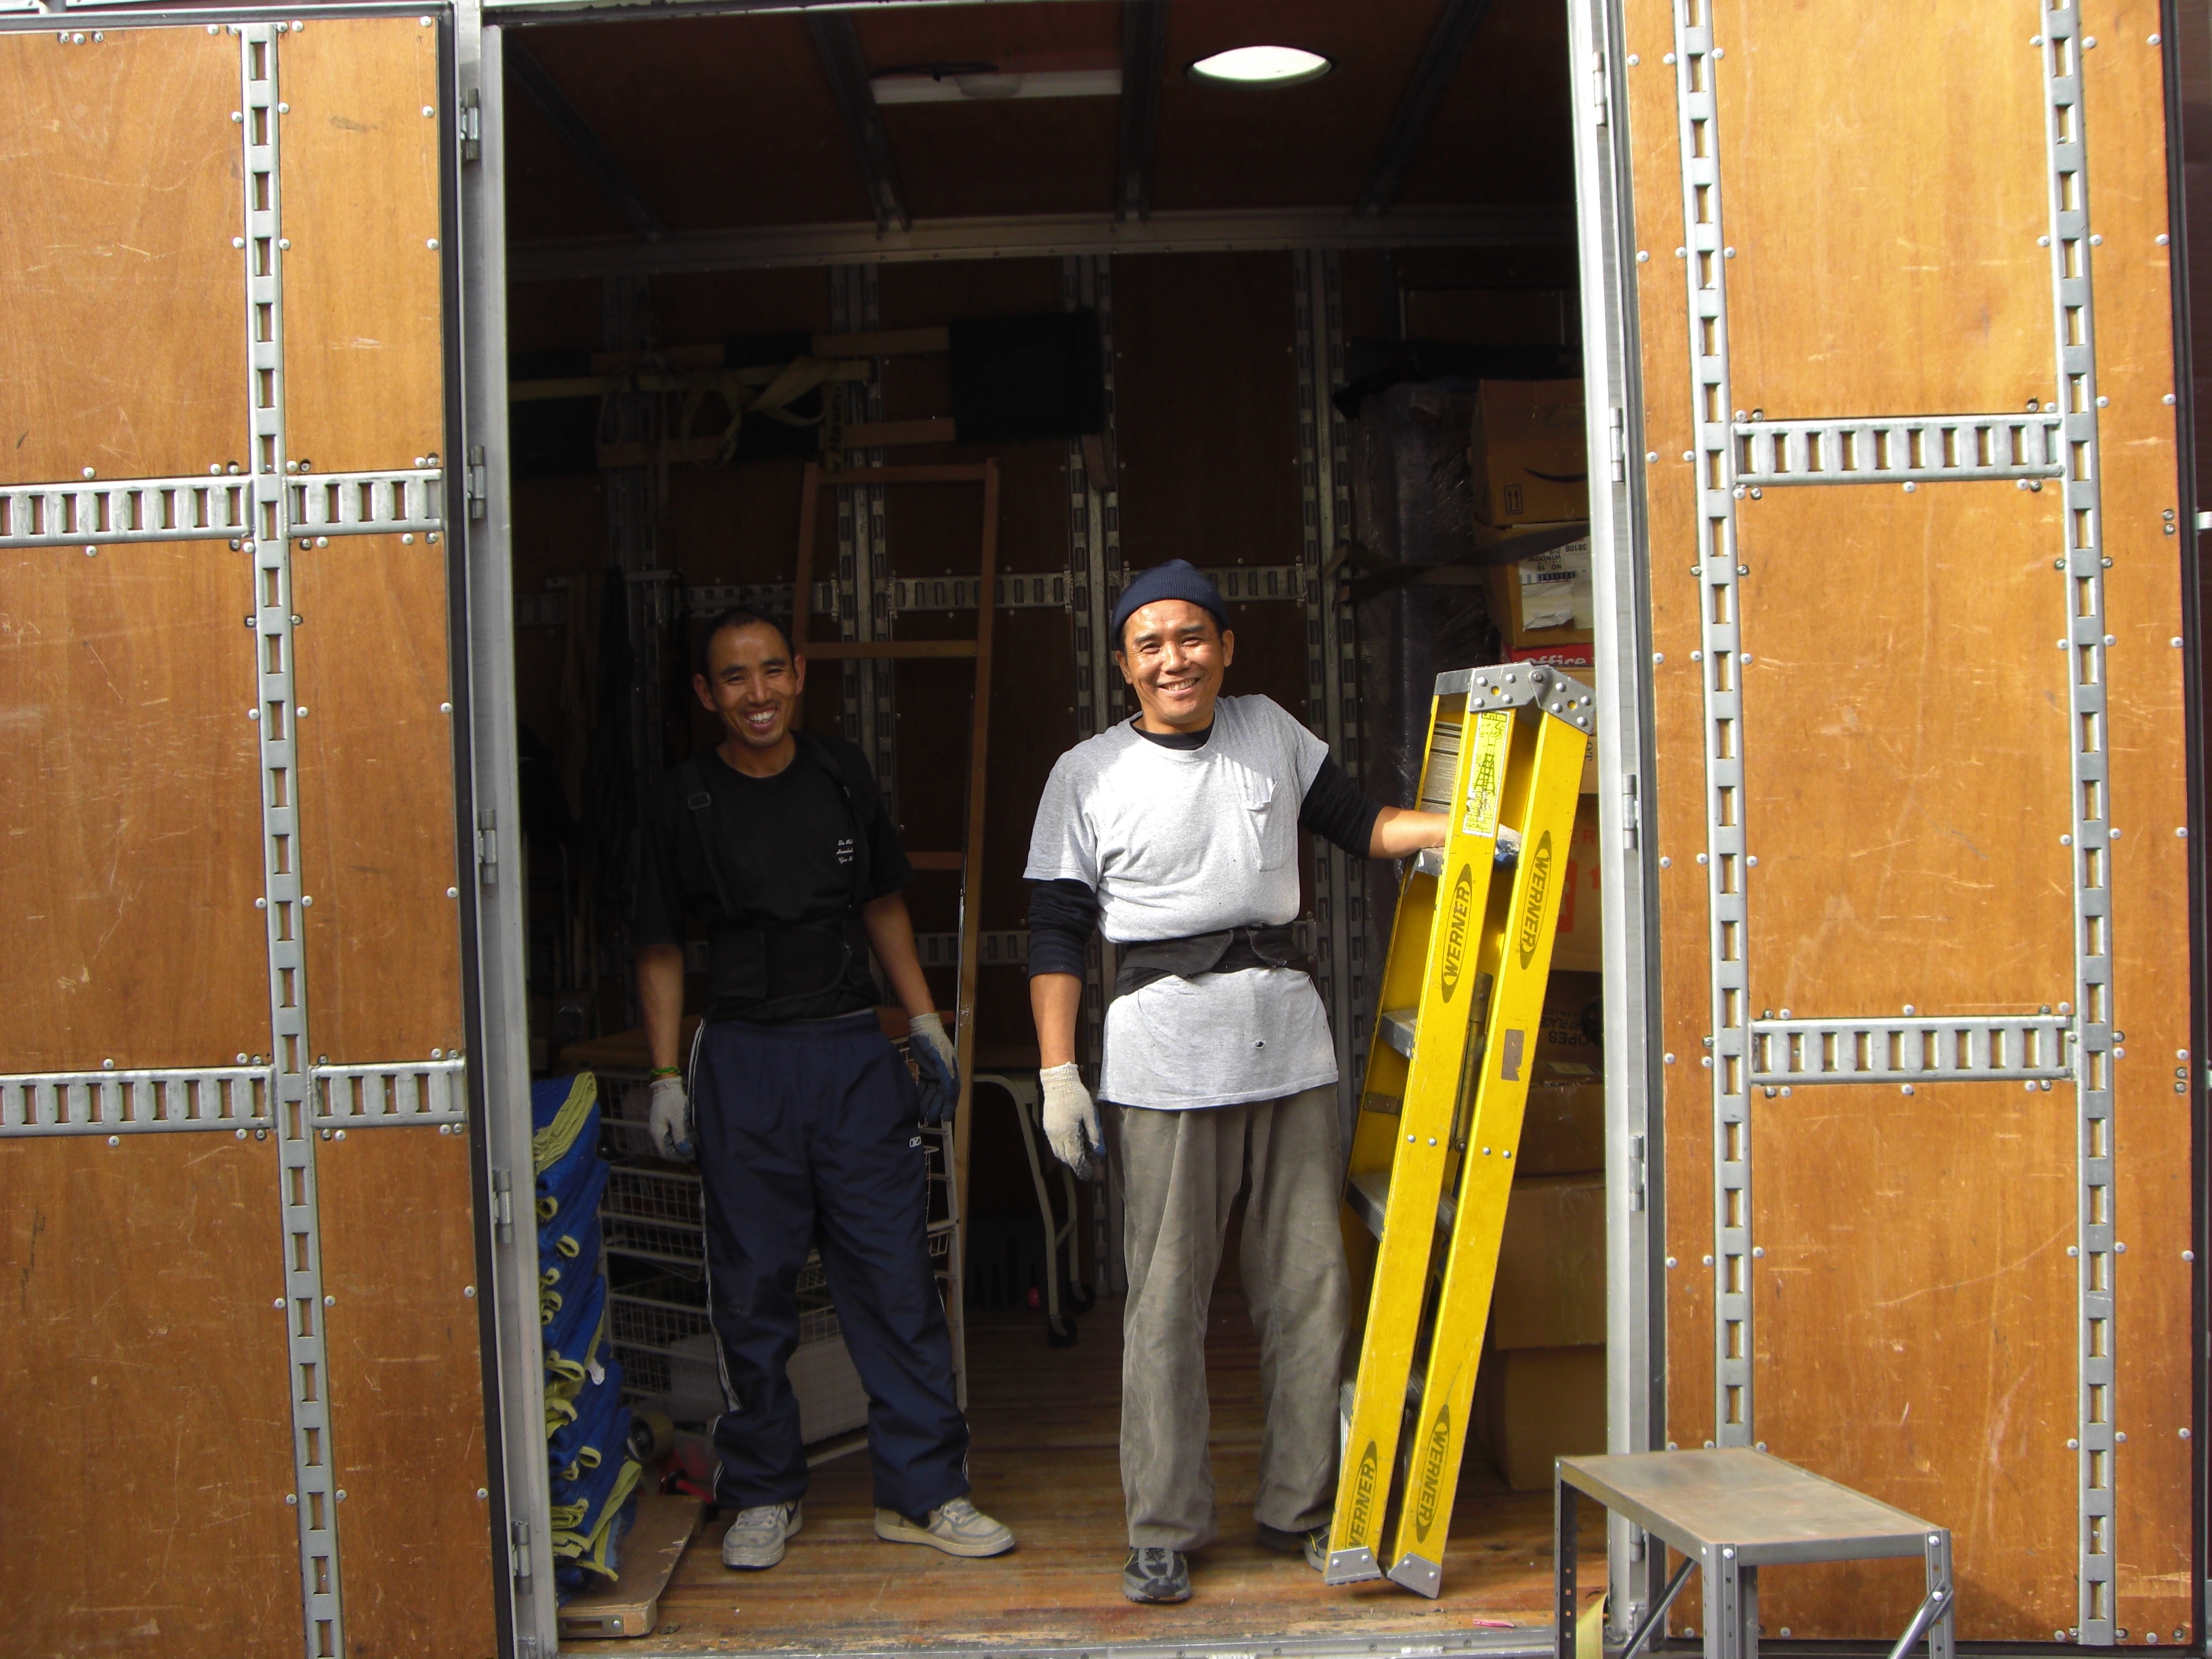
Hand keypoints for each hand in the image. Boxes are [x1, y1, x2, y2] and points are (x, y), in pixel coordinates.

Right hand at [648, 1076, 693, 1160]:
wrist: (667, 1085)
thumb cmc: (673, 1101)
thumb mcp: (678, 1118)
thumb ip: (681, 1135)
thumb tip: (685, 1151)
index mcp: (657, 1133)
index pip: (665, 1153)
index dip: (678, 1158)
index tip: (691, 1156)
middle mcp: (656, 1133)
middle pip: (667, 1150)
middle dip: (680, 1153)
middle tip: (694, 1152)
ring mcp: (659, 1128)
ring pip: (669, 1144)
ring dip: (680, 1147)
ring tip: (693, 1145)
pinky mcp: (663, 1124)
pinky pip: (670, 1137)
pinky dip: (679, 1139)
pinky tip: (688, 1137)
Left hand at [908, 1011, 958, 1126]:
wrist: (922, 1027)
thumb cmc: (933, 1041)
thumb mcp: (940, 1057)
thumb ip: (946, 1074)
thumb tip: (951, 1092)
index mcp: (952, 1071)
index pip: (952, 1093)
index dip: (949, 1106)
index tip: (945, 1119)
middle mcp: (945, 1074)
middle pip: (941, 1095)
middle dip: (936, 1107)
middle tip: (929, 1121)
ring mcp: (935, 1073)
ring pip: (931, 1092)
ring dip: (927, 1103)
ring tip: (921, 1116)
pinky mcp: (925, 1071)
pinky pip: (923, 1086)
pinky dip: (921, 1095)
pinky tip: (916, 1104)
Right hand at [1039, 1062, 1102, 1179]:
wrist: (1058, 1082)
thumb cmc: (1076, 1096)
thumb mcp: (1090, 1115)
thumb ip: (1095, 1135)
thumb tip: (1099, 1153)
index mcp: (1068, 1133)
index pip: (1074, 1158)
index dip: (1082, 1168)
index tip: (1090, 1174)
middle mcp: (1056, 1136)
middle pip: (1065, 1158)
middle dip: (1076, 1163)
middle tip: (1089, 1163)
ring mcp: (1050, 1132)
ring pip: (1058, 1152)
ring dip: (1069, 1156)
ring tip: (1082, 1153)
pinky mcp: (1047, 1127)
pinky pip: (1054, 1144)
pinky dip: (1063, 1148)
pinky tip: (1072, 1142)